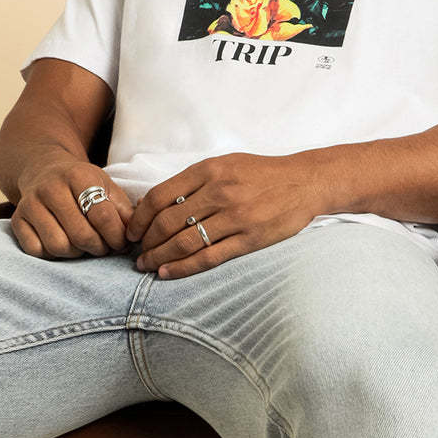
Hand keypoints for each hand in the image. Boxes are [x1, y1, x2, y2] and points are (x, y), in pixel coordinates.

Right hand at [12, 154, 135, 258]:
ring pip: (58, 246)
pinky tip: (62, 242)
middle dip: (98, 248)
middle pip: (81, 236)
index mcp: (77, 176)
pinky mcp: (17, 220)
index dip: (117, 237)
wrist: (43, 170)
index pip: (103, 217)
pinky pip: (37, 251)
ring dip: (75, 253)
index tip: (121, 243)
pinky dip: (52, 254)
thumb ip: (123, 209)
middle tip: (103, 246)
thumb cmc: (81, 184)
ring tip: (82, 244)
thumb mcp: (106, 186)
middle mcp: (50, 188)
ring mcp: (30, 204)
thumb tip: (134, 233)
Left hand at [127, 152, 329, 278]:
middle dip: (146, 242)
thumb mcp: (224, 164)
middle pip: (167, 222)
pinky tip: (167, 273)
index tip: (132, 230)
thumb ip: (192, 182)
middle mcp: (219, 192)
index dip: (139, 218)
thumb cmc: (260, 173)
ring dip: (159, 257)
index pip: (159, 196)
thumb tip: (153, 203)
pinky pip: (209, 257)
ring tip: (147, 265)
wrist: (305, 181)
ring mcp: (235, 217)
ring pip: (184, 242)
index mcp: (208, 171)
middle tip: (137, 252)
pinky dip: (183, 267)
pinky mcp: (249, 239)